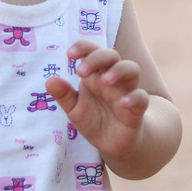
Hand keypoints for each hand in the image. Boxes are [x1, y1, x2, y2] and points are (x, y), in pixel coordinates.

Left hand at [46, 39, 148, 160]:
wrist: (116, 143)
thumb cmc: (95, 120)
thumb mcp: (75, 109)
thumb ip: (64, 95)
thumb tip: (50, 81)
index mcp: (96, 74)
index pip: (92, 51)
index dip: (83, 47)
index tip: (70, 55)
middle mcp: (113, 78)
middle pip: (111, 55)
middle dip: (97, 58)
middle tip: (81, 72)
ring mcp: (127, 91)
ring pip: (132, 69)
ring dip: (118, 71)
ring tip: (105, 81)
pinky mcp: (137, 109)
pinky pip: (142, 97)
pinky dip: (134, 97)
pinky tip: (122, 103)